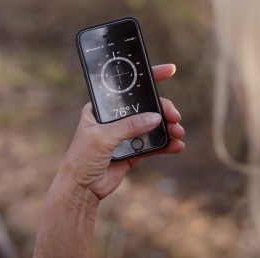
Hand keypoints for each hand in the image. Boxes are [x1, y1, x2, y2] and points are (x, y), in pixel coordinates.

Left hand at [59, 64, 184, 200]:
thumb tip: (155, 118)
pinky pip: (153, 144)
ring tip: (178, 133)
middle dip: (163, 109)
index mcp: (102, 108)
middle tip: (175, 116)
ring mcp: (125, 134)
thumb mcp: (102, 138)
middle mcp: (115, 118)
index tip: (169, 70)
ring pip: (152, 124)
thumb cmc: (82, 158)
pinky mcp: (133, 151)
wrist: (81, 189)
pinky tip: (177, 146)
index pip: (127, 87)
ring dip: (168, 127)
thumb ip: (128, 127)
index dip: (148, 77)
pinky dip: (166, 144)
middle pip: (145, 106)